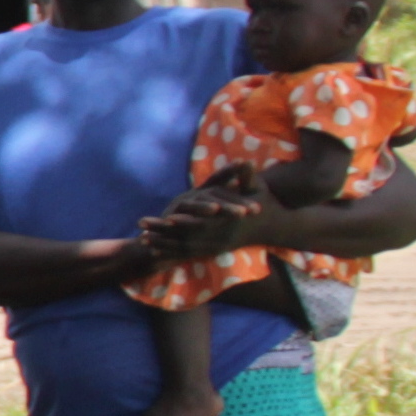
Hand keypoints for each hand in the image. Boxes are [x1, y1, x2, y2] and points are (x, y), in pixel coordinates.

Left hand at [140, 177, 266, 265]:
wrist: (274, 226)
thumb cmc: (266, 203)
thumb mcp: (258, 189)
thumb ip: (247, 177)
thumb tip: (245, 161)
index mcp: (231, 223)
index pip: (206, 223)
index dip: (187, 221)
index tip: (168, 217)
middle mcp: (222, 238)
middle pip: (189, 238)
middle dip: (165, 233)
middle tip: (141, 228)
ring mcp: (217, 247)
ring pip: (186, 248)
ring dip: (163, 244)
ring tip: (141, 239)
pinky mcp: (213, 251)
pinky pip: (189, 254)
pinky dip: (171, 252)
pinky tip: (153, 250)